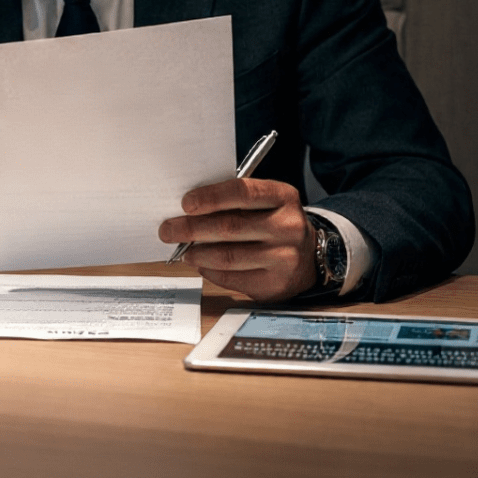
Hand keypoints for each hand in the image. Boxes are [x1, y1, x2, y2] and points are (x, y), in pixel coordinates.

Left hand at [159, 178, 317, 301]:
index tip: (185, 203)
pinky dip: (210, 271)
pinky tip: (200, 264)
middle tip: (168, 229)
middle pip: (230, 227)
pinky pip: (233, 279)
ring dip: (197, 253)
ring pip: (229, 256)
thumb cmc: (273, 221)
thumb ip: (232, 201)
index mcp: (283, 197)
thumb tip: (187, 209)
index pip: (242, 192)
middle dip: (192, 228)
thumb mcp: (263, 202)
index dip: (210, 197)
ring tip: (182, 249)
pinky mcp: (276, 284)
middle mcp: (288, 227)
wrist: (309, 255)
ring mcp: (285, 258)